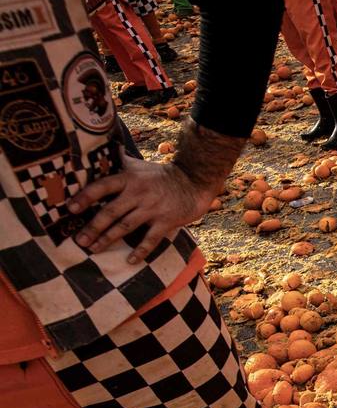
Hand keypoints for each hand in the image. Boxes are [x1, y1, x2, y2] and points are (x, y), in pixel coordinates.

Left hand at [70, 155, 214, 262]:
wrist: (194, 182)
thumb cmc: (163, 175)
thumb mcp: (140, 166)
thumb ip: (121, 160)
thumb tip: (107, 147)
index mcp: (129, 179)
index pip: (102, 187)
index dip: (85, 197)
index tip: (71, 209)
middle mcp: (138, 194)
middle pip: (111, 211)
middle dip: (93, 227)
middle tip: (79, 240)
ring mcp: (152, 209)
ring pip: (125, 226)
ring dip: (108, 239)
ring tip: (94, 249)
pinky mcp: (166, 221)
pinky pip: (150, 239)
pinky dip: (140, 251)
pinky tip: (130, 261)